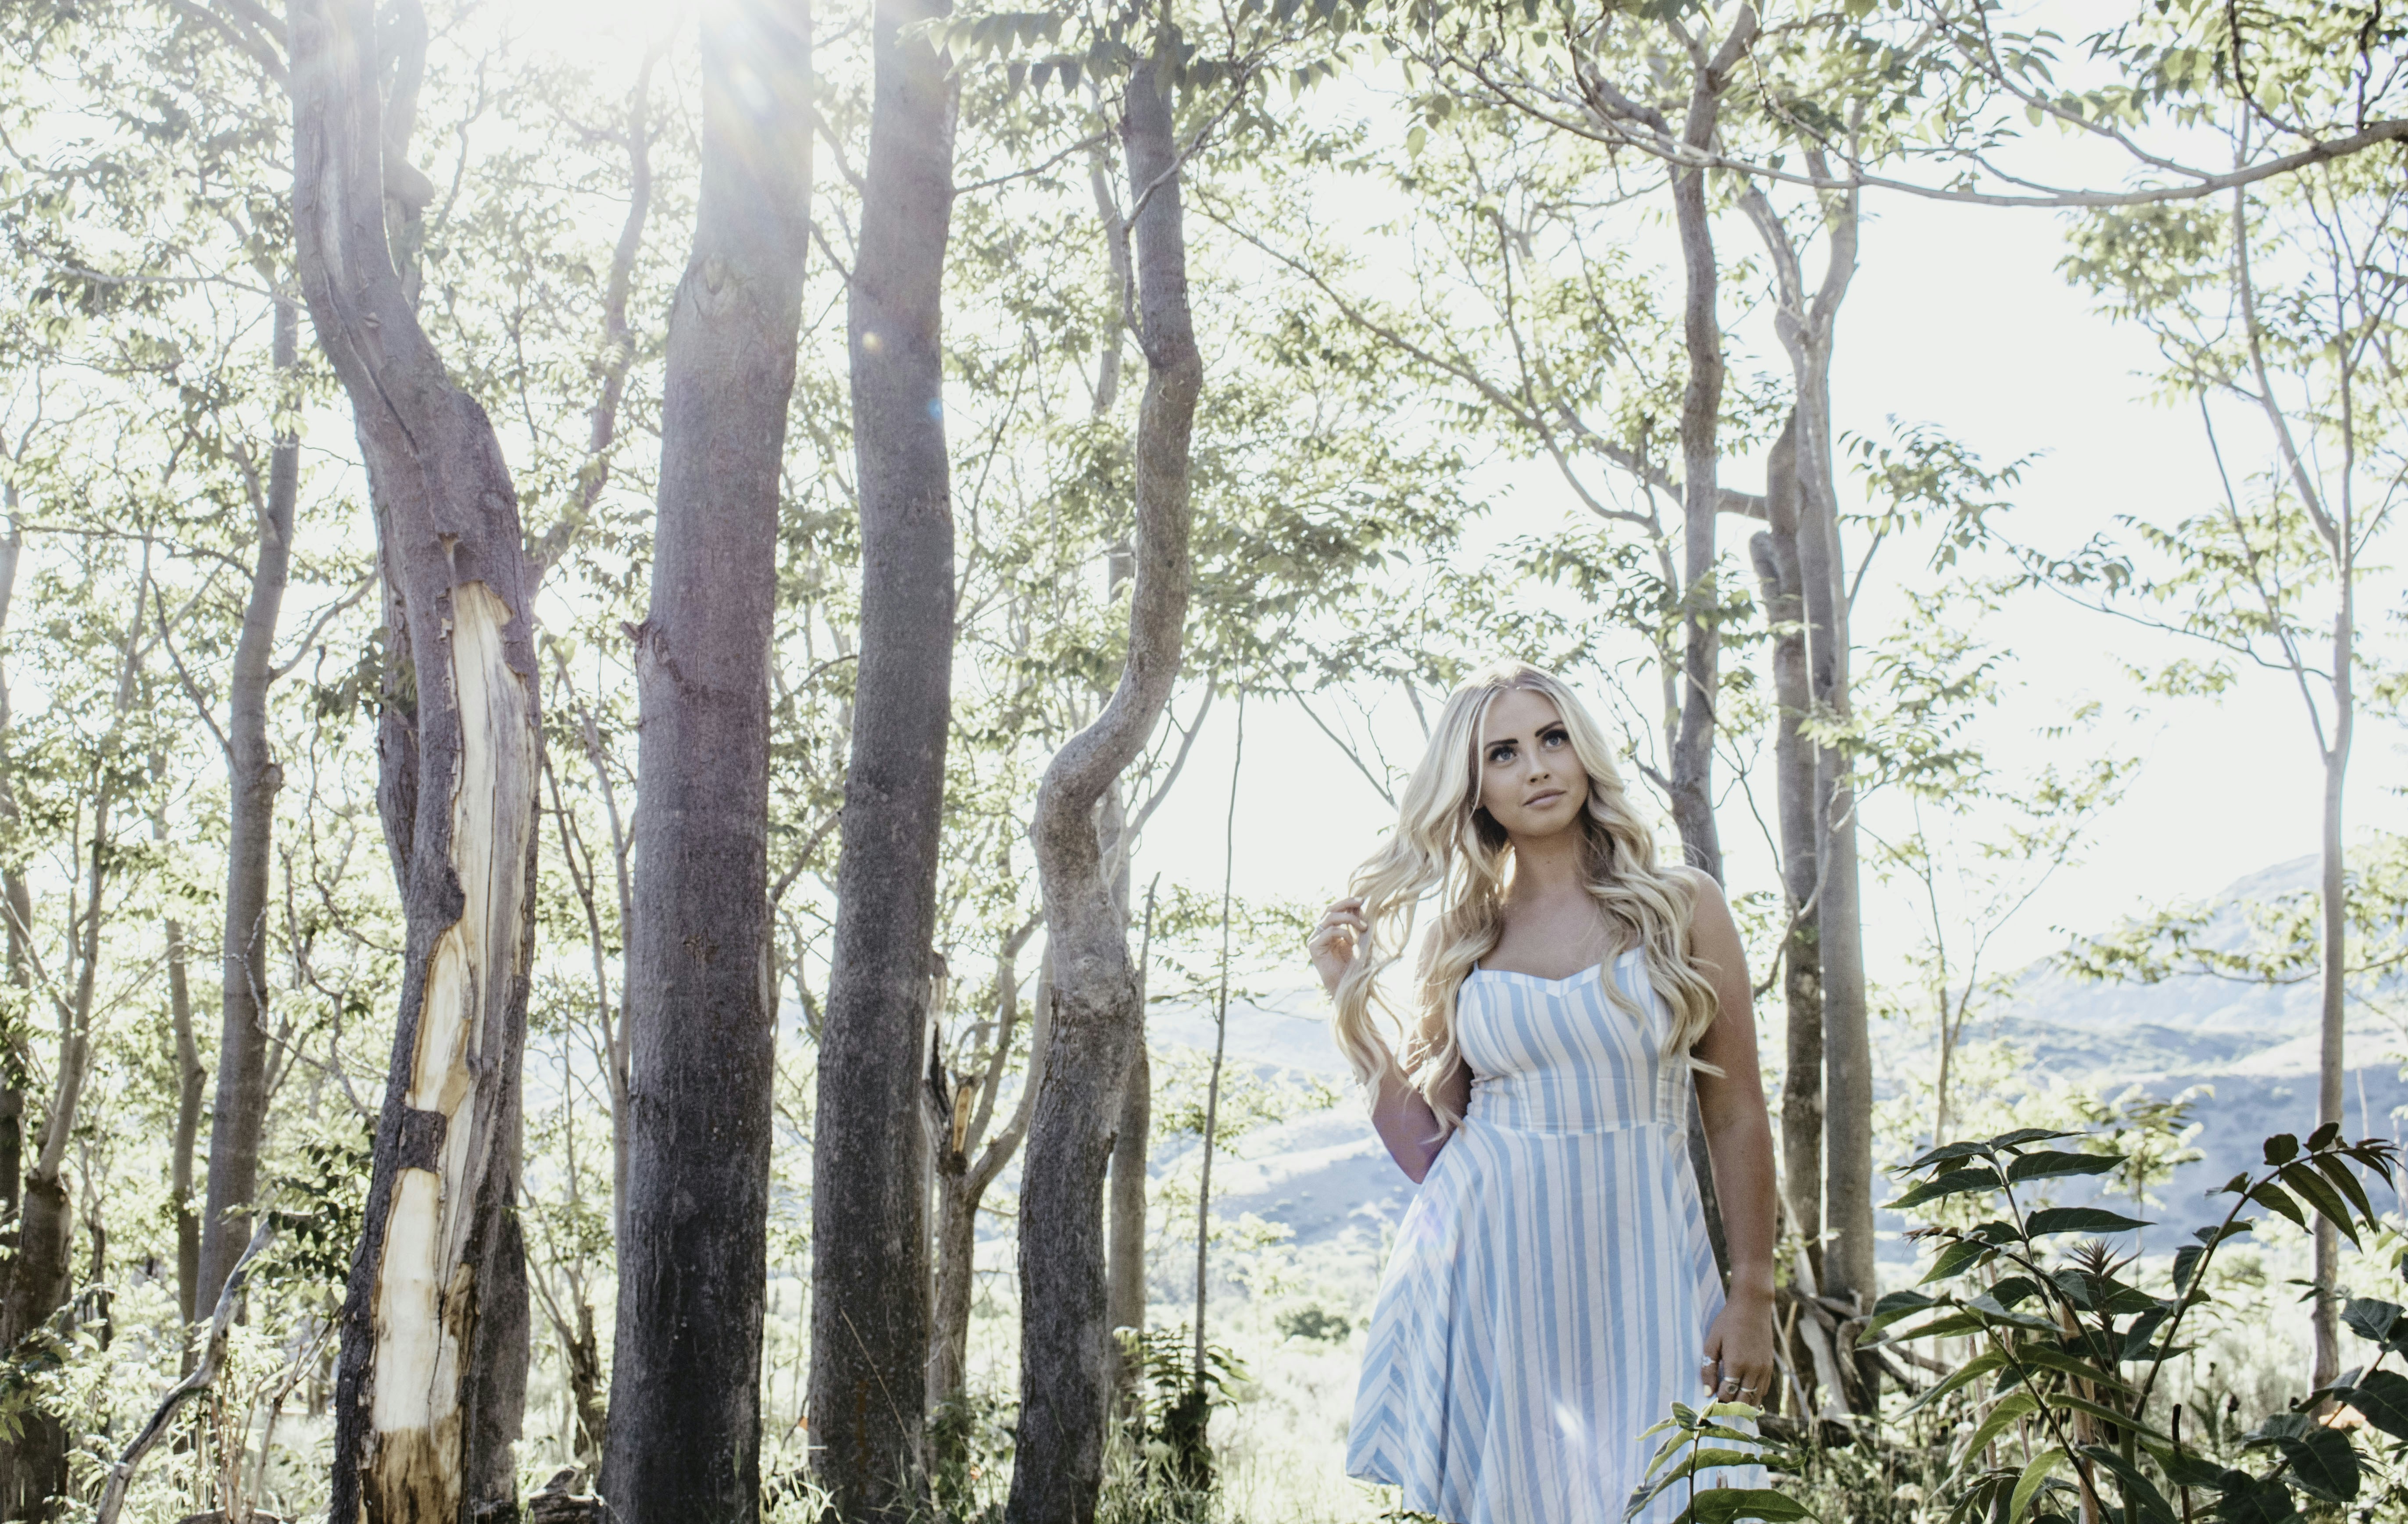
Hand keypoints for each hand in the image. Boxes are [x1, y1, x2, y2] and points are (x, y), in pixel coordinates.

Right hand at [1306, 897, 1366, 996]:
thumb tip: (1360, 905)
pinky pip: (1328, 932)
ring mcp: (1315, 939)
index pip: (1335, 909)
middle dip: (1346, 903)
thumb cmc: (1355, 966)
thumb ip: (1357, 924)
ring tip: (1363, 927)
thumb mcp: (1359, 940)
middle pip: (1330, 909)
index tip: (1362, 899)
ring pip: (1329, 918)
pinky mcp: (1313, 947)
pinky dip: (1342, 933)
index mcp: (1329, 929)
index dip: (1347, 902)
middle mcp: (1320, 932)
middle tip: (1361, 902)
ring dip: (1349, 919)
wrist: (1348, 987)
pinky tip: (1352, 942)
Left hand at [1699, 1292, 1775, 1410]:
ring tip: (1732, 1408)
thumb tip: (1707, 1392)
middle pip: (1743, 1401)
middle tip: (1720, 1409)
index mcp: (1737, 1364)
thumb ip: (1708, 1368)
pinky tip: (1745, 1396)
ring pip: (1756, 1398)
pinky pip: (1764, 1389)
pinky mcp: (1770, 1366)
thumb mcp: (1712, 1342)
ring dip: (1744, 1405)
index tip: (1710, 1402)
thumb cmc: (1728, 1322)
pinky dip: (1755, 1396)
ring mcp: (1764, 1368)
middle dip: (1731, 1407)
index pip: (1727, 1394)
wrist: (1752, 1306)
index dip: (1718, 1401)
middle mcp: (1753, 1369)